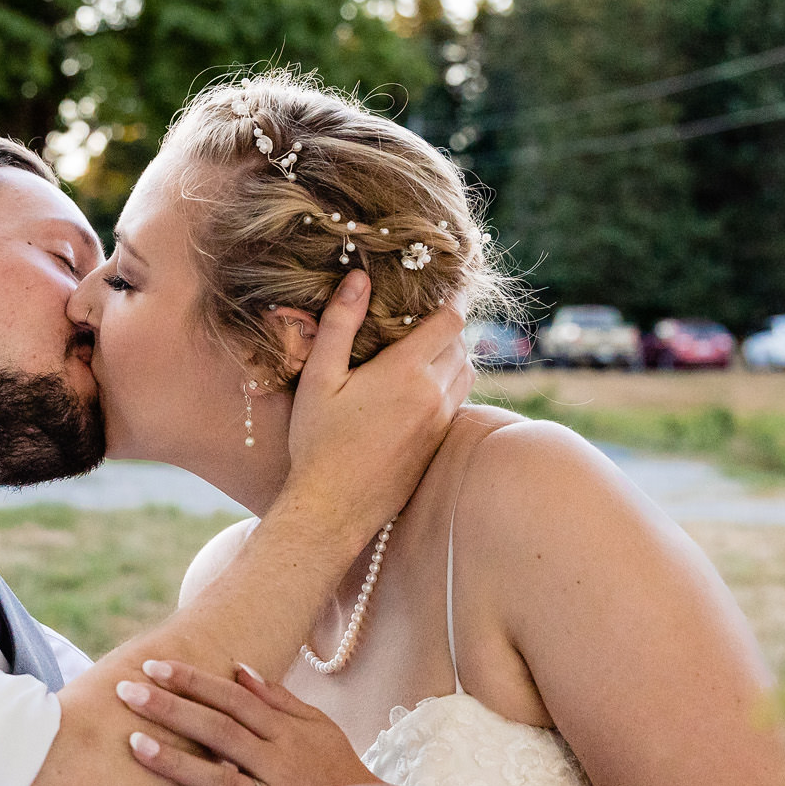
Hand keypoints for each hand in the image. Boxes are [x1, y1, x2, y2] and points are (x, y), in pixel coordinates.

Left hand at [117, 658, 376, 785]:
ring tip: (133, 743)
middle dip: (172, 709)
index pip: (236, 701)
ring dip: (175, 762)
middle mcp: (281, 767)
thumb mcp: (318, 729)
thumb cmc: (337, 772)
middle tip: (127, 692)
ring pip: (220, 780)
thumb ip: (279, 700)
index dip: (195, 682)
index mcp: (290, 735)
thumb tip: (238, 669)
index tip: (153, 666)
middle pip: (221, 732)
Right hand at [286, 270, 469, 538]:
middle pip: (462, 345)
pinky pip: (457, 402)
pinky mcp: (438, 445)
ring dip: (453, 357)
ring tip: (426, 350)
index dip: (452, 300)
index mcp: (406, 371)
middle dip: (449, 327)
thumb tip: (359, 278)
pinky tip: (421, 388)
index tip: (446, 289)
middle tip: (426, 317)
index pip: (451, 321)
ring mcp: (439, 423)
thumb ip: (340, 324)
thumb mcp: (319, 377)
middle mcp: (432, 395)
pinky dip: (449, 386)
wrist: (333, 507)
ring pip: (466, 374)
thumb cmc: (318, 441)